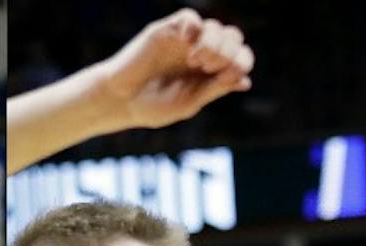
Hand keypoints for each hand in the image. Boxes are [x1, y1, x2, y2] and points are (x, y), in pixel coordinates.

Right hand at [97, 9, 253, 131]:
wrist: (120, 101)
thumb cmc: (152, 107)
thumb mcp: (189, 102)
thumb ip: (215, 89)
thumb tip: (245, 81)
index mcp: (210, 72)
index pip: (240, 57)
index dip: (241, 62)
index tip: (225, 77)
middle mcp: (201, 52)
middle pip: (233, 37)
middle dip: (229, 52)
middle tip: (209, 68)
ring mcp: (184, 40)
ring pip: (215, 26)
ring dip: (214, 43)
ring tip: (197, 60)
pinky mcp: (166, 31)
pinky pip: (189, 17)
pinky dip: (194, 28)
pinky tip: (187, 44)